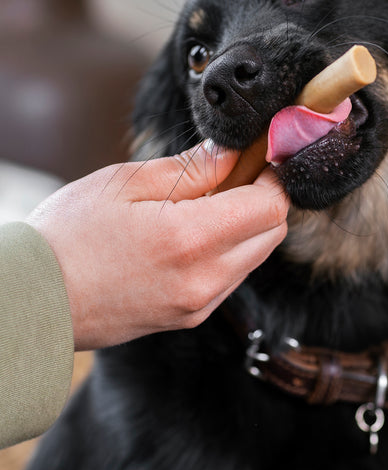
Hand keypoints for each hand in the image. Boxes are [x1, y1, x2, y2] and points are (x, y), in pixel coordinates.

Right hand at [26, 143, 288, 350]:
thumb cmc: (68, 236)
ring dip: (248, 225)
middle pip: (272, 233)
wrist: (33, 301)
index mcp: (191, 238)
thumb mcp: (127, 183)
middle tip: (237, 175)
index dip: (274, 177)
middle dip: (266, 199)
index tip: (261, 159)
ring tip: (211, 203)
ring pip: (256, 256)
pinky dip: (231, 251)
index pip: (271, 206)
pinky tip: (197, 234)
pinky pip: (233, 277)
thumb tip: (232, 152)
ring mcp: (200, 304)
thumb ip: (192, 169)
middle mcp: (205, 278)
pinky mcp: (191, 317)